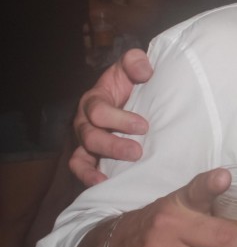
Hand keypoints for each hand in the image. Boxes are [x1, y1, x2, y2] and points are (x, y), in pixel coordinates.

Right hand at [70, 49, 154, 185]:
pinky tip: (105, 185)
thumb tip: (144, 71)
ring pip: (82, 155)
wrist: (131, 95)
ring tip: (119, 174)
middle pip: (90, 135)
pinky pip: (81, 168)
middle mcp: (85, 121)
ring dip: (100, 165)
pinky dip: (89, 178)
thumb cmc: (131, 82)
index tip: (143, 126)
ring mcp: (85, 140)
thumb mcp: (132, 66)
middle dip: (113, 145)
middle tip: (137, 152)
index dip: (119, 119)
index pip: (98, 110)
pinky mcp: (90, 155)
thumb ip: (136, 61)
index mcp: (94, 99)